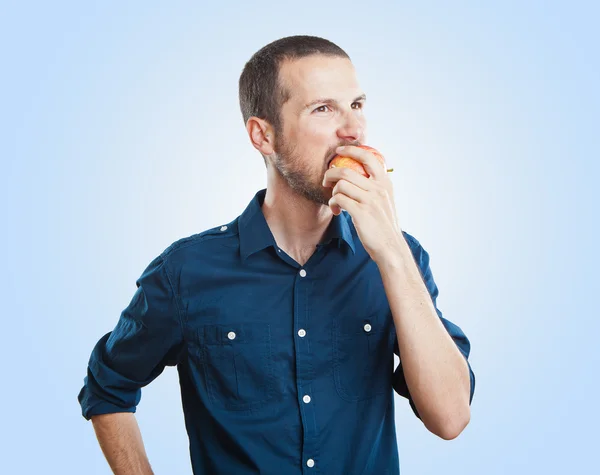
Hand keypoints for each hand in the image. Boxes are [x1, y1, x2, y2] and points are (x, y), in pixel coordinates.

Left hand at [322, 145, 402, 262]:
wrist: (390, 246)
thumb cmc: (384, 225)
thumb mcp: (386, 201)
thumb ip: (375, 187)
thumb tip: (356, 176)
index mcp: (384, 183)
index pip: (368, 157)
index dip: (351, 150)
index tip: (339, 151)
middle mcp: (378, 188)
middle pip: (346, 170)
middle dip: (330, 173)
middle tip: (326, 181)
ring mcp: (369, 200)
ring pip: (340, 185)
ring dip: (332, 193)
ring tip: (335, 203)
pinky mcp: (360, 212)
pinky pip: (338, 199)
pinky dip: (333, 204)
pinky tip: (337, 211)